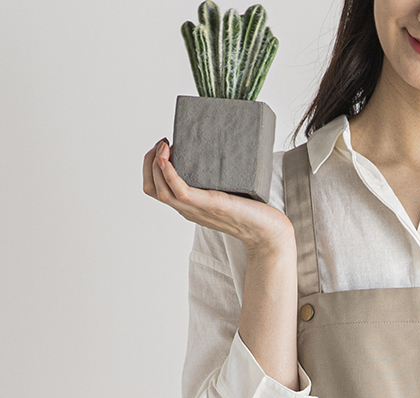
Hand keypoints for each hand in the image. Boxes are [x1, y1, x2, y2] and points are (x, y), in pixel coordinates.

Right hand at [142, 138, 292, 254]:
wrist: (270, 233)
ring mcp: (198, 209)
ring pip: (160, 190)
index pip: (155, 189)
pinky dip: (168, 173)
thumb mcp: (228, 191)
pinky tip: (168, 158)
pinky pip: (180, 191)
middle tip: (163, 143)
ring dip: (155, 163)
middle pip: (152, 188)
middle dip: (149, 161)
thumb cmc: (255, 213)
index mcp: (190, 206)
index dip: (151, 166)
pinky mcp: (210, 205)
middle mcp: (190, 209)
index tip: (163, 147)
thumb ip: (217, 177)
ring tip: (166, 145)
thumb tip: (219, 149)